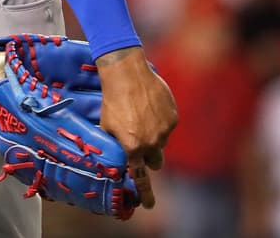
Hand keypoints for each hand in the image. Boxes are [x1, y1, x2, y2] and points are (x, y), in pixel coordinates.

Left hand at [96, 46, 177, 209]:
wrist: (126, 74)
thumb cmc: (112, 101)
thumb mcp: (107, 126)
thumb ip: (114, 145)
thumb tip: (114, 157)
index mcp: (132, 147)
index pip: (141, 177)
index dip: (146, 193)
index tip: (150, 205)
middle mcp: (151, 143)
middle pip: (156, 161)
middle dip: (150, 156)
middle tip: (141, 141)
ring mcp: (164, 131)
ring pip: (162, 142)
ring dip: (154, 135)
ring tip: (141, 115)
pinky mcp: (172, 118)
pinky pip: (168, 126)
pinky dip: (161, 120)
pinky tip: (150, 107)